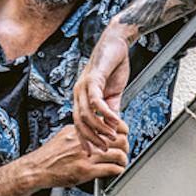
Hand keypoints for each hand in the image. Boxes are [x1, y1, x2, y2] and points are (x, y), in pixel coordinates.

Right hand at [26, 124, 128, 187]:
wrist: (37, 169)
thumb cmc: (47, 155)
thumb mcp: (62, 136)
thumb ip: (78, 133)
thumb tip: (91, 132)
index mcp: (80, 131)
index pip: (108, 125)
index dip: (120, 130)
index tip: (122, 133)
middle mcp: (85, 142)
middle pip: (118, 139)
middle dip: (126, 144)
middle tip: (125, 149)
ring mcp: (86, 157)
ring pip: (118, 154)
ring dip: (124, 159)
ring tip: (122, 162)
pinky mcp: (86, 171)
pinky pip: (111, 169)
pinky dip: (118, 170)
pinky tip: (117, 171)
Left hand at [73, 26, 130, 151]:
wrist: (116, 44)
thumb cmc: (113, 67)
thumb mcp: (113, 94)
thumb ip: (112, 110)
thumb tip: (113, 127)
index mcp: (81, 97)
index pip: (78, 122)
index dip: (85, 138)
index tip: (93, 151)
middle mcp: (78, 92)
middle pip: (79, 121)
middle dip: (91, 137)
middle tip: (104, 147)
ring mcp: (84, 85)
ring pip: (86, 113)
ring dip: (99, 127)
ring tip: (112, 135)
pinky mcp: (93, 77)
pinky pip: (95, 99)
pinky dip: (105, 112)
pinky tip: (114, 120)